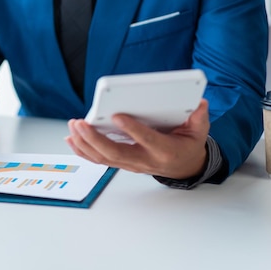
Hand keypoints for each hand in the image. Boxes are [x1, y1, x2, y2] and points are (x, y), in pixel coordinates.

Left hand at [65, 99, 209, 179]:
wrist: (183, 167)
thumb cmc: (187, 145)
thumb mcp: (199, 132)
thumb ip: (199, 118)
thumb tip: (199, 103)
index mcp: (163, 150)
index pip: (146, 140)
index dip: (131, 129)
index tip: (117, 115)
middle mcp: (144, 160)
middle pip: (115, 152)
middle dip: (95, 138)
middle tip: (80, 123)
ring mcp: (131, 164)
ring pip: (103, 158)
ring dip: (85, 143)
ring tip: (73, 126)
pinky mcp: (122, 163)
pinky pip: (99, 160)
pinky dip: (83, 151)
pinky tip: (71, 139)